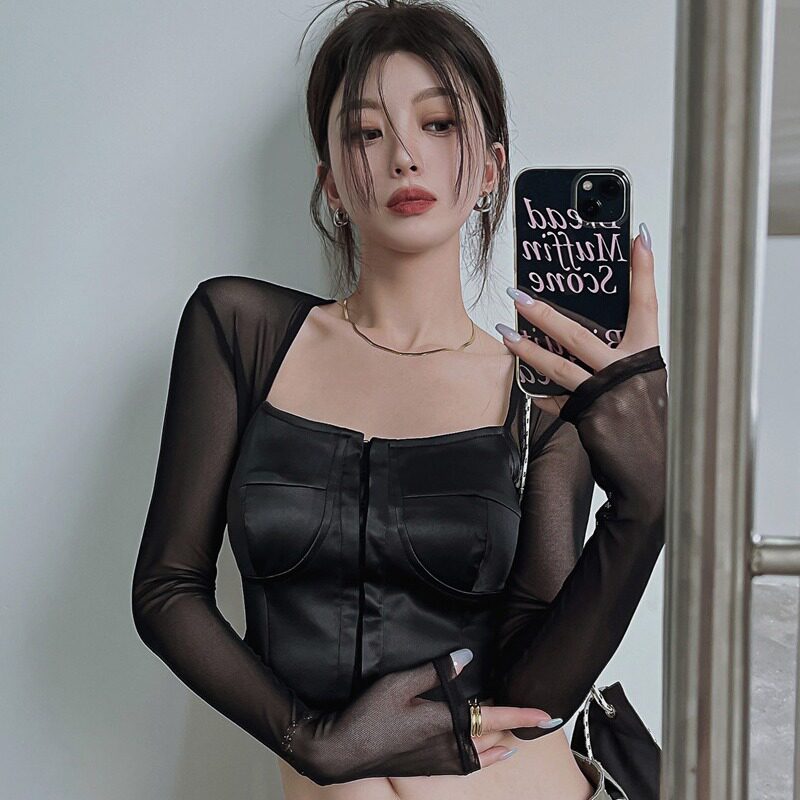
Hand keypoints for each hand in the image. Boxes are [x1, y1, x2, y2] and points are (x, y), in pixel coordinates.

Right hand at [286, 650, 558, 782]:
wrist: (342, 752)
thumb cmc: (369, 715)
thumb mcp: (399, 684)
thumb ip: (436, 672)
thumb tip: (464, 657)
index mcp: (445, 723)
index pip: (494, 718)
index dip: (522, 715)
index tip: (547, 715)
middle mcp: (448, 746)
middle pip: (493, 739)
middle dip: (515, 730)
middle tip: (535, 721)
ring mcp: (439, 761)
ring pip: (482, 756)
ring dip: (500, 745)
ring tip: (515, 739)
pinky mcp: (428, 768)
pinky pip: (466, 765)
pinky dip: (482, 759)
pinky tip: (484, 755)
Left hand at [497, 224, 659, 416]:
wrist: (653, 470)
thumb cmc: (650, 425)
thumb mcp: (645, 383)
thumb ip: (622, 359)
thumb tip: (589, 339)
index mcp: (646, 358)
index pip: (646, 305)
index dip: (643, 271)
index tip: (637, 238)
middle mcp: (626, 372)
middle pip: (578, 334)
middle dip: (543, 312)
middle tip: (518, 294)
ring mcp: (605, 396)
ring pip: (557, 366)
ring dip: (527, 349)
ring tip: (505, 334)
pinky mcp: (588, 418)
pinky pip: (555, 400)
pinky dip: (540, 391)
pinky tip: (525, 381)